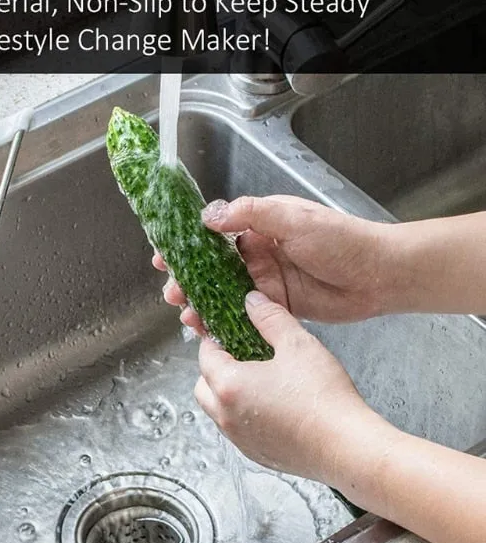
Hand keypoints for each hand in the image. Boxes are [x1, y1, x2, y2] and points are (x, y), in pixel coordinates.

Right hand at [154, 194, 389, 329]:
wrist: (379, 275)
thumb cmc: (340, 240)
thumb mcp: (292, 218)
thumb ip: (250, 214)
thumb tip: (209, 217)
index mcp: (260, 225)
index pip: (213, 233)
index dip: (186, 245)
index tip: (164, 255)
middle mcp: (258, 253)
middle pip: (211, 267)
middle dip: (187, 279)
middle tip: (172, 291)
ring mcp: (265, 282)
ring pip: (222, 293)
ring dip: (200, 302)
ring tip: (185, 313)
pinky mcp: (275, 307)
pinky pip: (242, 314)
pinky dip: (222, 320)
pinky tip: (206, 328)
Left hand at [194, 290, 376, 483]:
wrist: (345, 447)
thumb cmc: (322, 398)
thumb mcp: (298, 344)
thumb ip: (270, 318)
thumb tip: (253, 302)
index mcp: (228, 385)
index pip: (205, 356)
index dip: (215, 340)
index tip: (228, 332)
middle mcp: (225, 415)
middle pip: (203, 386)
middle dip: (215, 369)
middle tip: (241, 355)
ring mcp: (238, 439)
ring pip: (217, 411)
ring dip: (227, 394)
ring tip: (259, 380)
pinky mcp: (255, 455)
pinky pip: (237, 431)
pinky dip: (244, 416)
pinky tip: (272, 406)